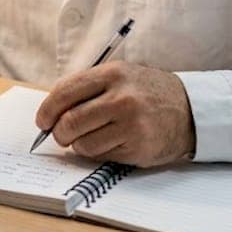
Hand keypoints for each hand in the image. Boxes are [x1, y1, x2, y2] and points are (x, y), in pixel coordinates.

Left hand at [35, 61, 195, 166]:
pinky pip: (101, 156)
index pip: (65, 92)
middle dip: (59, 133)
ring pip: (83, 144)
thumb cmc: (146, 93)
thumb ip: (87, 89)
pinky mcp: (138, 148)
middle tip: (61, 135)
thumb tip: (51, 112)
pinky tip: (109, 143)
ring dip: (79, 145)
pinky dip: (98, 153)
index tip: (42, 121)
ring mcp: (132, 125)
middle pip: (70, 121)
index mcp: (112, 74)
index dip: (47, 110)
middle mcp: (122, 98)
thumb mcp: (119, 77)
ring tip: (89, 138)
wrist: (189, 109)